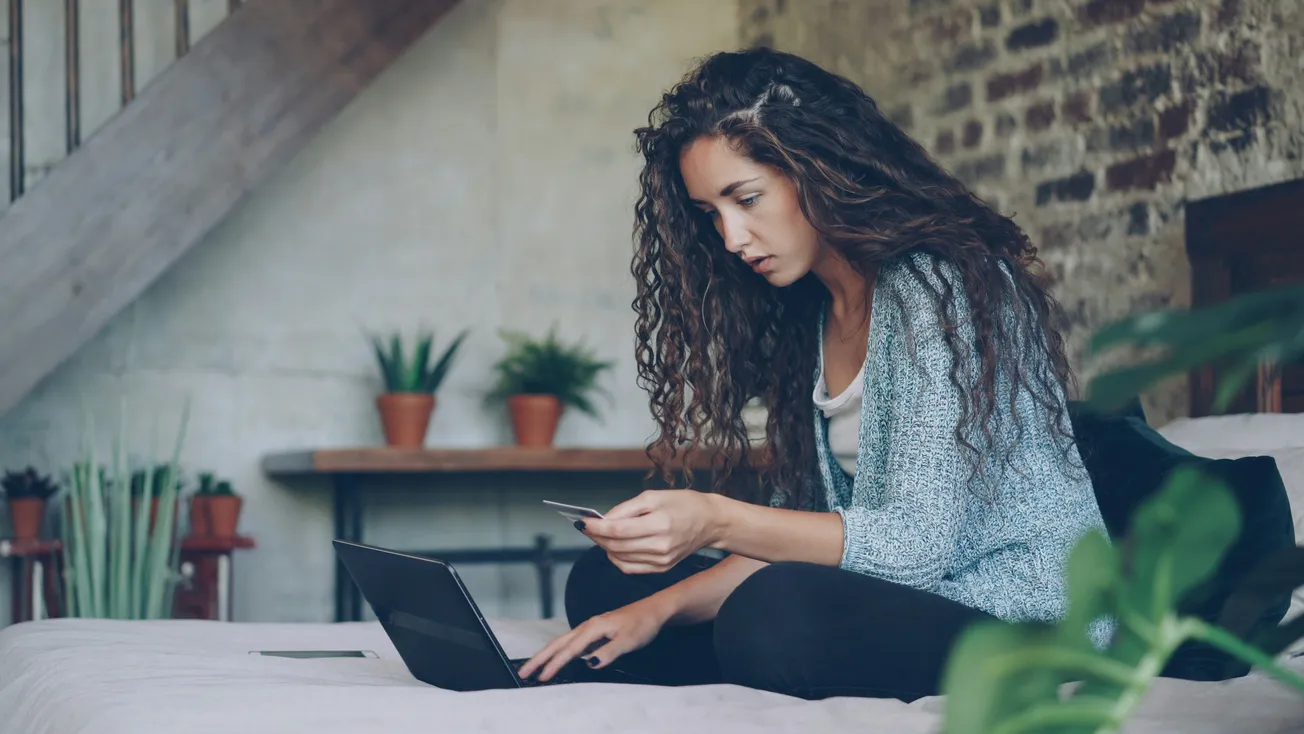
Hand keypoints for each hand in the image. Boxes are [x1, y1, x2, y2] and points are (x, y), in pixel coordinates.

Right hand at [516, 596, 669, 681]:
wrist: (653, 610)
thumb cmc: (642, 623)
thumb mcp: (628, 641)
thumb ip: (609, 652)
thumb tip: (590, 663)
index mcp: (593, 627)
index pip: (569, 650)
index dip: (554, 665)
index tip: (541, 677)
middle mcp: (588, 626)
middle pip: (557, 643)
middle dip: (539, 658)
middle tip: (524, 672)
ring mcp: (590, 628)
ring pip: (562, 642)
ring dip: (546, 654)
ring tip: (533, 667)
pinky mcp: (594, 631)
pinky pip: (571, 642)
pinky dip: (559, 651)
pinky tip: (557, 658)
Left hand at [580, 489, 724, 573]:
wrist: (710, 522)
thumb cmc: (683, 504)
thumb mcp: (654, 497)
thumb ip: (626, 509)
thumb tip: (603, 519)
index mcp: (659, 524)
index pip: (618, 530)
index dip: (596, 527)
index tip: (583, 522)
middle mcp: (660, 546)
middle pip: (616, 545)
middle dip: (597, 536)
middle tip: (587, 527)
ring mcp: (661, 561)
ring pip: (620, 559)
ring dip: (604, 547)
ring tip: (599, 535)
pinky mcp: (662, 568)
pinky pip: (630, 568)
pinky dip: (617, 558)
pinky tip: (614, 547)